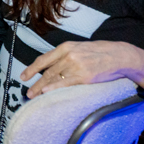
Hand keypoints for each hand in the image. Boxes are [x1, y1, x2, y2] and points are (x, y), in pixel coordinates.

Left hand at [20, 40, 143, 97]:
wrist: (119, 55)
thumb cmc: (100, 52)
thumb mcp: (80, 48)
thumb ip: (66, 56)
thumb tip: (53, 68)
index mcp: (66, 47)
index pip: (44, 59)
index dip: (32, 69)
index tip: (24, 76)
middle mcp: (68, 55)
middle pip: (47, 72)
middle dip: (35, 83)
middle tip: (28, 92)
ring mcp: (76, 65)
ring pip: (54, 79)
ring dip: (42, 88)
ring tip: (34, 96)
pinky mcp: (84, 76)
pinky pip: (65, 83)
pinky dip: (54, 88)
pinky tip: (46, 92)